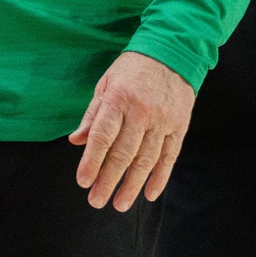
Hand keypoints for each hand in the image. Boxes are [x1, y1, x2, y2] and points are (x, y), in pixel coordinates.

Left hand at [69, 51, 194, 211]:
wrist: (172, 52)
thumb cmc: (132, 69)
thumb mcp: (106, 84)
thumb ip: (92, 114)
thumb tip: (76, 141)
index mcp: (118, 99)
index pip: (102, 137)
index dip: (91, 161)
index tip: (83, 182)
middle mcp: (141, 112)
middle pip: (123, 154)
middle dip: (108, 181)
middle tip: (96, 201)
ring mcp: (163, 121)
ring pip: (146, 160)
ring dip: (132, 185)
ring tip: (120, 204)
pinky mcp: (179, 126)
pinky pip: (169, 157)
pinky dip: (159, 177)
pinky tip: (149, 193)